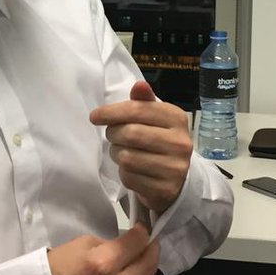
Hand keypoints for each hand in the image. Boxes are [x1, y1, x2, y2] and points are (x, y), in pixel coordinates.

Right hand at [47, 224, 159, 274]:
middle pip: (150, 264)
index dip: (144, 231)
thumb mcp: (80, 245)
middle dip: (151, 248)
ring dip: (145, 268)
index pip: (139, 242)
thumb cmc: (55, 270)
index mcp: (103, 264)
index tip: (142, 227)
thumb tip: (128, 245)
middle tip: (148, 241)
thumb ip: (110, 244)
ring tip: (138, 258)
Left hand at [89, 80, 192, 213]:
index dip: (112, 112)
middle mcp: (180, 142)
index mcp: (177, 118)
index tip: (94, 116)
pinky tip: (131, 169)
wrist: (177, 180)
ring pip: (127, 157)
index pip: (138, 110)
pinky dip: (124, 173)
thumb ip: (144, 102)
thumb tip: (139, 84)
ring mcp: (175, 168)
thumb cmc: (159, 141)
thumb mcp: (155, 119)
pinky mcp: (165, 189)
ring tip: (122, 152)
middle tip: (112, 135)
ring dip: (116, 154)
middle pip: (130, 133)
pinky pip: (130, 178)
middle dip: (113, 134)